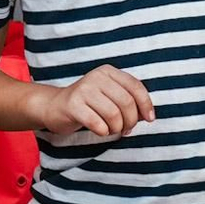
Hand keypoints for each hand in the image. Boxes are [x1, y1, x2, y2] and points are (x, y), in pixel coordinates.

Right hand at [35, 64, 152, 136]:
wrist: (55, 106)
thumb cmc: (89, 104)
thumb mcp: (110, 96)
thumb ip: (129, 102)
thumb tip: (147, 115)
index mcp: (108, 72)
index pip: (136, 86)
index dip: (146, 105)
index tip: (149, 119)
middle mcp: (96, 77)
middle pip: (126, 102)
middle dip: (131, 121)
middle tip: (126, 129)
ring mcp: (83, 89)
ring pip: (113, 114)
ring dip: (117, 128)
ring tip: (112, 130)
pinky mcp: (73, 105)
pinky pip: (97, 123)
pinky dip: (103, 131)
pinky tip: (99, 130)